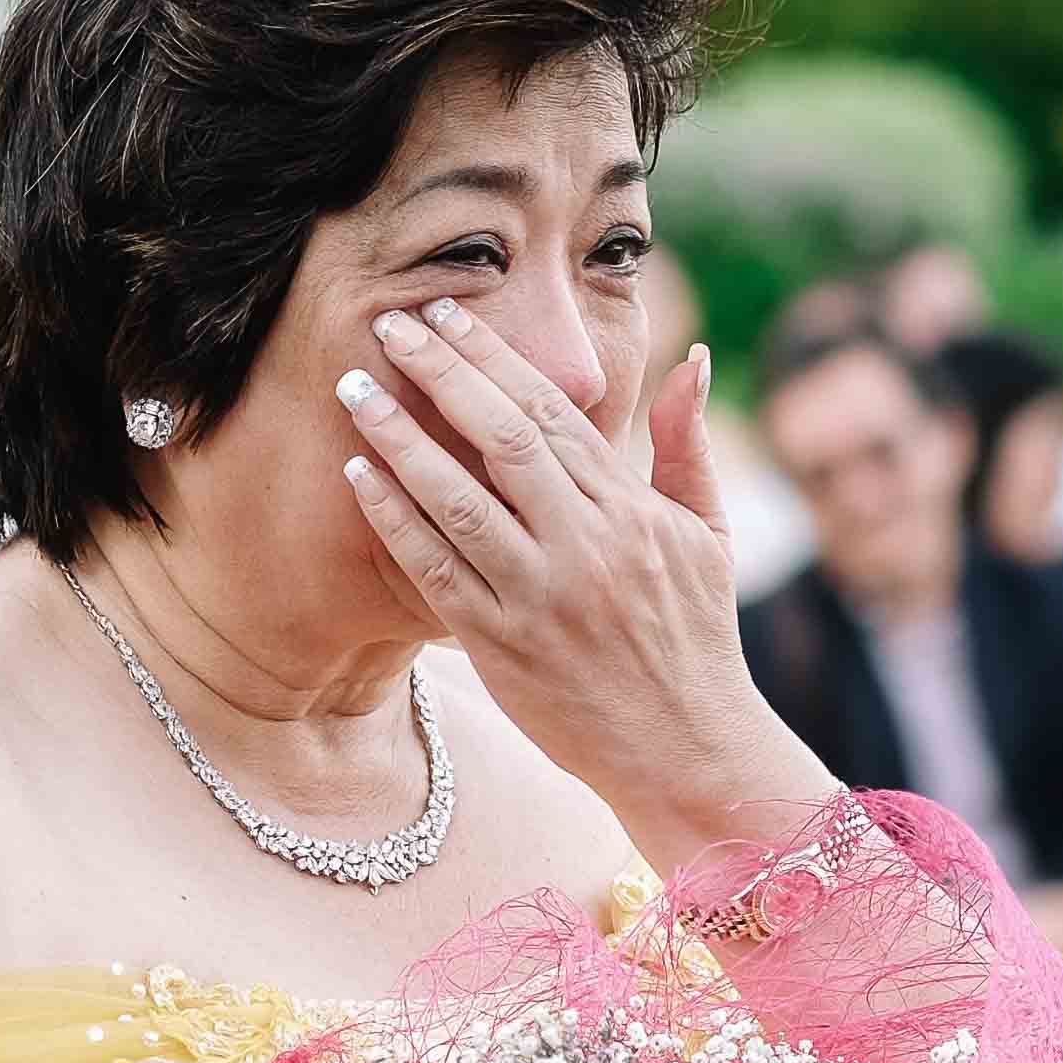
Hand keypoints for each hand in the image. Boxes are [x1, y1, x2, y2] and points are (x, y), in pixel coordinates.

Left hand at [335, 298, 824, 856]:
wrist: (687, 749)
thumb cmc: (696, 637)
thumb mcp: (708, 534)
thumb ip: (687, 445)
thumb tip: (693, 357)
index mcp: (629, 509)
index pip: (551, 412)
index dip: (494, 355)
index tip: (447, 313)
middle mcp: (584, 545)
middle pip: (500, 437)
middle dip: (440, 373)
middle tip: (388, 325)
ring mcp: (540, 596)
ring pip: (458, 499)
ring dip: (399, 439)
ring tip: (354, 390)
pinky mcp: (502, 645)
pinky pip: (436, 570)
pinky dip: (394, 518)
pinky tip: (357, 474)